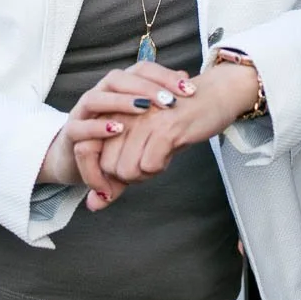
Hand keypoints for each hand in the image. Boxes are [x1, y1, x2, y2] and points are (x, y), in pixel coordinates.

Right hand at [37, 64, 194, 200]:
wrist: (80, 159)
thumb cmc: (118, 137)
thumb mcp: (144, 121)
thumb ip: (162, 101)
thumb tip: (186, 77)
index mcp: (118, 87)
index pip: (141, 70)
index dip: (164, 76)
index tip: (189, 90)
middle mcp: (99, 94)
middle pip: (118, 78)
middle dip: (145, 87)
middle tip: (169, 101)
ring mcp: (82, 113)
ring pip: (95, 98)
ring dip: (120, 102)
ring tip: (143, 109)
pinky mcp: (71, 134)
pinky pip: (80, 128)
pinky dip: (97, 128)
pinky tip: (117, 130)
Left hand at [84, 60, 258, 210]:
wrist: (212, 95)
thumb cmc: (175, 122)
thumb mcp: (141, 146)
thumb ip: (116, 177)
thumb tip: (93, 204)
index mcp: (113, 112)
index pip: (87, 154)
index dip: (101, 177)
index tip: (115, 182)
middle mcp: (122, 113)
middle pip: (108, 167)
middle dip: (128, 176)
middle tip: (148, 162)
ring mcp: (142, 120)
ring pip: (126, 170)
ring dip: (144, 174)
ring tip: (159, 156)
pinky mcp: (164, 128)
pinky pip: (150, 166)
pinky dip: (160, 167)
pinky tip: (170, 150)